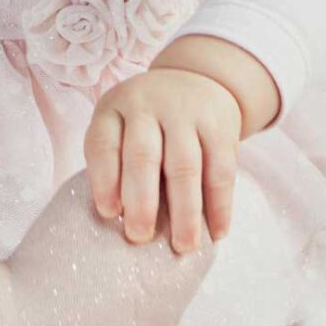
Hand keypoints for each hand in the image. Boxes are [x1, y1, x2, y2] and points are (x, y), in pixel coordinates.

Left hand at [84, 65, 244, 255]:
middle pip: (143, 156)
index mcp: (115, 109)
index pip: (103, 144)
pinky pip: (221, 170)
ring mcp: (187, 114)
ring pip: (185, 166)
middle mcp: (148, 107)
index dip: (104, 180)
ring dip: (185, 212)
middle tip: (140, 237)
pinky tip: (216, 232)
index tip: (110, 214)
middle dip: (142, 202)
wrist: (196, 79)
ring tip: (184, 246)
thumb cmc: (147, 121)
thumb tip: (122, 221)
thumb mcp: (121, 124)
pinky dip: (220, 205)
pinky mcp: (221, 126)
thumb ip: (116, 162)